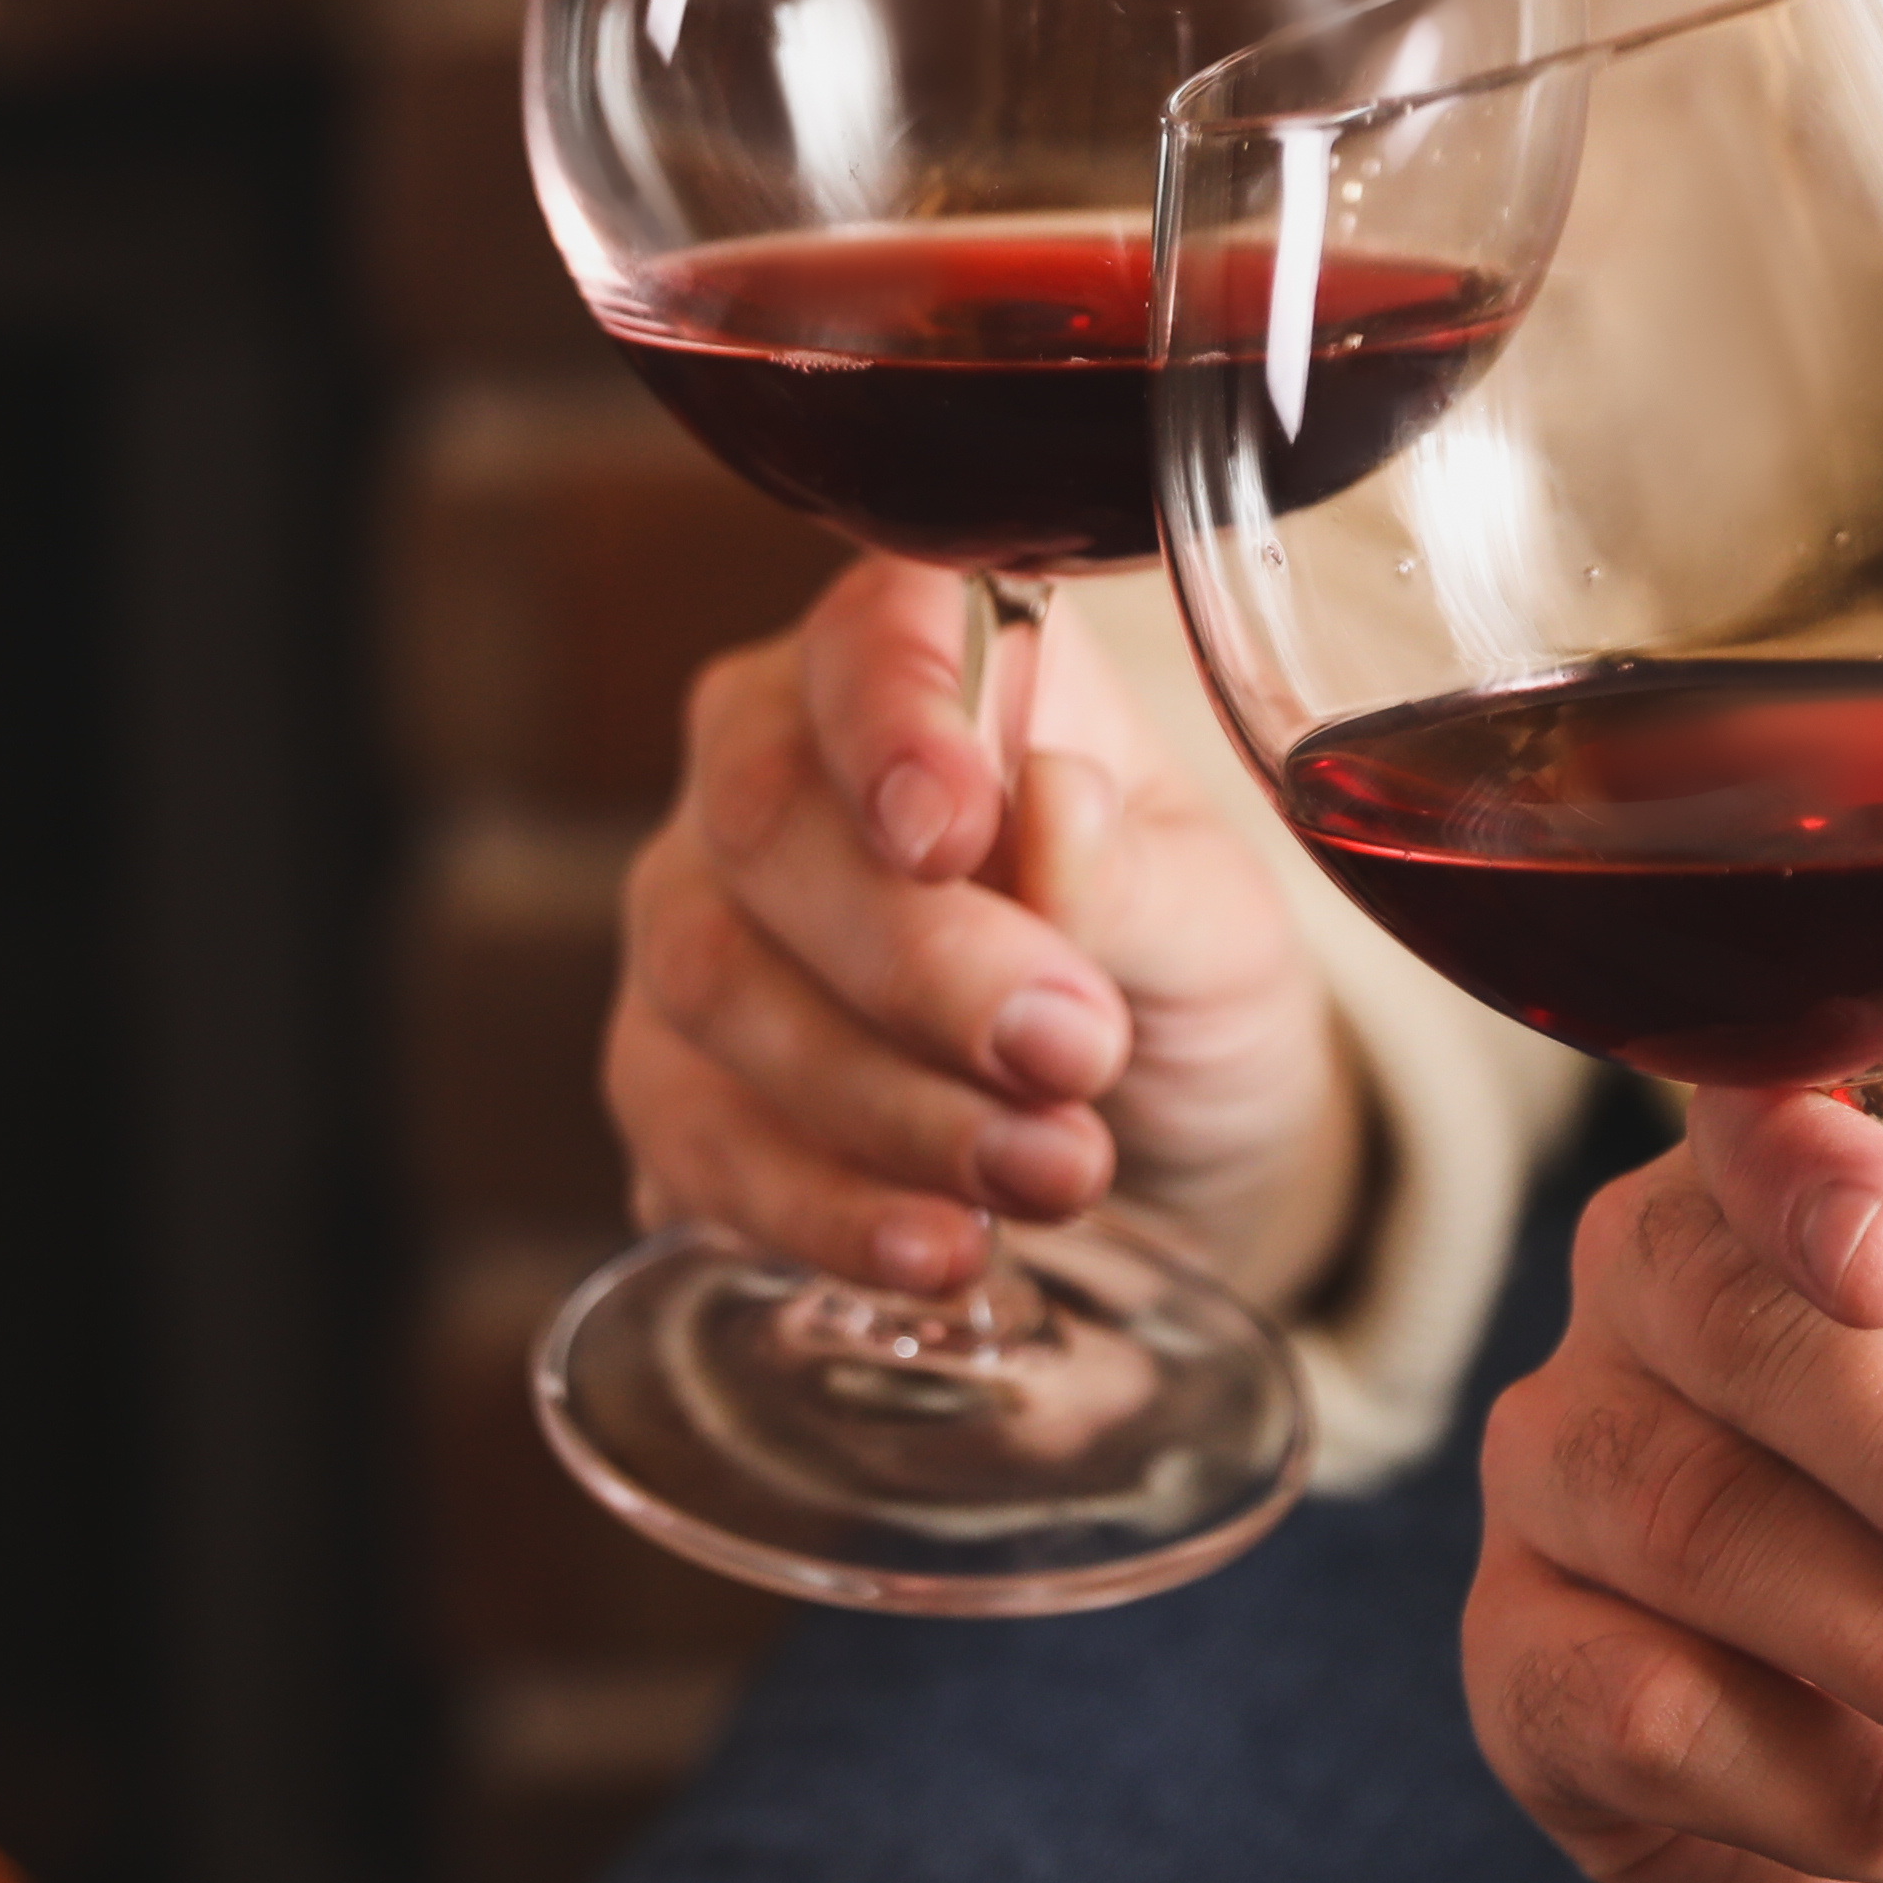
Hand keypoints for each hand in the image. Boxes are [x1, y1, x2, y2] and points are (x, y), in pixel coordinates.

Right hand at [607, 554, 1359, 1307]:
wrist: (1151, 1149)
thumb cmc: (1175, 977)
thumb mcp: (1216, 926)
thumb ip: (1134, 874)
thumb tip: (1052, 802)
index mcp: (922, 661)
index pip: (865, 634)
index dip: (891, 722)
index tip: (957, 833)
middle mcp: (771, 762)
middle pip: (765, 822)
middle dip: (918, 963)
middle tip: (1074, 1056)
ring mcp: (694, 919)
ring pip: (710, 984)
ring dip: (886, 1102)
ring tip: (1049, 1177)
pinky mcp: (666, 1082)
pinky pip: (693, 1135)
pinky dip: (819, 1206)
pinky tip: (931, 1249)